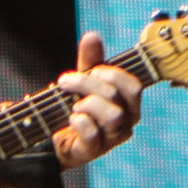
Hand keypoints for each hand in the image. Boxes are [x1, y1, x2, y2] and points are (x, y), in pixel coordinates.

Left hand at [51, 33, 144, 168]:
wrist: (53, 136)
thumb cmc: (75, 105)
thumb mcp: (83, 80)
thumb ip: (90, 59)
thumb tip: (92, 36)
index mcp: (128, 103)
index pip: (134, 86)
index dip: (112, 74)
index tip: (91, 71)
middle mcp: (126, 122)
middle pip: (117, 96)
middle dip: (88, 84)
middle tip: (66, 83)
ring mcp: (111, 139)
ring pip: (112, 116)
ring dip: (87, 104)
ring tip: (73, 105)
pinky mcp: (93, 151)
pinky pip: (93, 134)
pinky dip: (80, 121)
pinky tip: (72, 118)